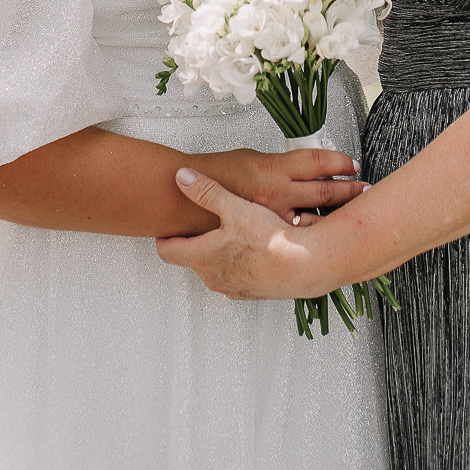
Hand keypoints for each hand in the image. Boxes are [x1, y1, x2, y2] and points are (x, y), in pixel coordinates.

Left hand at [157, 167, 323, 299]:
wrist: (304, 265)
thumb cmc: (269, 241)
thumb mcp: (233, 206)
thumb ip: (205, 191)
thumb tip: (182, 178)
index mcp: (202, 257)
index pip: (168, 250)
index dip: (165, 236)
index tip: (166, 226)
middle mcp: (214, 278)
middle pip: (191, 259)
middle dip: (193, 241)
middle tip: (196, 225)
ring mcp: (233, 287)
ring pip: (215, 269)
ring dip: (217, 253)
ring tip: (227, 234)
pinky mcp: (254, 291)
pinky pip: (237, 276)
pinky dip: (239, 262)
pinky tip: (253, 247)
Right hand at [194, 145, 364, 224]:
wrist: (188, 198)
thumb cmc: (218, 174)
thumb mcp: (252, 159)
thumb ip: (280, 165)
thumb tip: (305, 165)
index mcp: (274, 169)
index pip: (317, 160)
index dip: (339, 160)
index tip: (352, 163)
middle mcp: (278, 194)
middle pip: (324, 189)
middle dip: (348, 189)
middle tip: (365, 187)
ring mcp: (273, 219)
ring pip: (316, 218)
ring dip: (338, 214)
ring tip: (356, 212)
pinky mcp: (266, 238)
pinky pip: (298, 239)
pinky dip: (315, 237)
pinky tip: (325, 238)